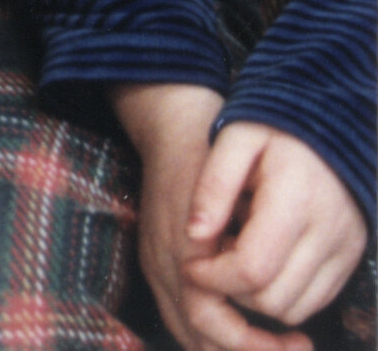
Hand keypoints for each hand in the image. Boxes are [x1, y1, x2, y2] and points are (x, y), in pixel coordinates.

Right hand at [113, 82, 286, 350]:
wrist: (169, 121)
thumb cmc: (206, 155)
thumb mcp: (232, 197)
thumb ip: (241, 250)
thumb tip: (268, 298)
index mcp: (179, 253)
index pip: (210, 323)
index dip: (251, 343)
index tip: (294, 341)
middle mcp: (161, 267)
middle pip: (197, 337)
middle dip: (245, 350)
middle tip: (289, 348)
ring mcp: (154, 264)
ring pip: (187, 331)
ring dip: (225, 346)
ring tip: (268, 343)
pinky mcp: (154, 261)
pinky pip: (178, 315)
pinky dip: (208, 332)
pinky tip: (238, 325)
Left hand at [180, 122, 368, 350]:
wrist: (328, 119)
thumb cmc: (272, 125)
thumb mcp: (234, 138)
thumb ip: (213, 185)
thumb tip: (193, 236)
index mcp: (296, 198)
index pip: (252, 267)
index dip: (214, 276)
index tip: (191, 265)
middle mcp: (329, 231)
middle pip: (273, 298)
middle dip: (233, 290)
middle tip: (213, 260)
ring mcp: (346, 249)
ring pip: (295, 308)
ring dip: (258, 297)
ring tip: (237, 256)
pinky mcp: (352, 258)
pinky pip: (315, 300)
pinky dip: (284, 295)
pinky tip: (264, 261)